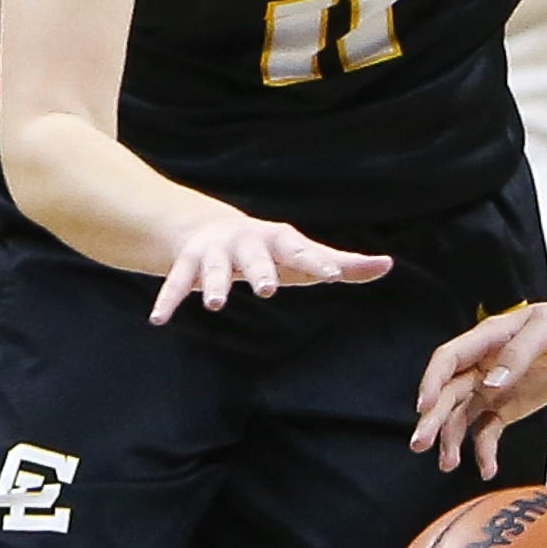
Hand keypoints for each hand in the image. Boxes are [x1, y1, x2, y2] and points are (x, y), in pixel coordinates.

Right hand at [150, 213, 392, 323]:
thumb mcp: (304, 256)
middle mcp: (247, 243)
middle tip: (268, 289)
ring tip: (217, 304)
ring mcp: (215, 252)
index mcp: (280, 241)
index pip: (303, 252)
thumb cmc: (271, 250)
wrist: (210, 227)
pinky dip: (167, 300)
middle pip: (256, 258)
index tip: (333, 274)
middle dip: (261, 271)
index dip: (318, 262)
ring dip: (215, 285)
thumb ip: (344, 264)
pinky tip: (159, 320)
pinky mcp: (187, 263)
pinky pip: (175, 283)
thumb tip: (387, 264)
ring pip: (214, 269)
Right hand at [411, 296, 546, 476]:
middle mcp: (482, 365)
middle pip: (448, 393)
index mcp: (486, 339)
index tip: (425, 406)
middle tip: (421, 443)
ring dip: (452, 440)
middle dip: (433, 419)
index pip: (449, 360)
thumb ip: (519, 353)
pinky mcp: (505, 407)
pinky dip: (484, 450)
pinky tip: (487, 467)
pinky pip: (487, 431)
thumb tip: (492, 382)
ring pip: (461, 416)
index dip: (432, 382)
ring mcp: (491, 388)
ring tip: (449, 463)